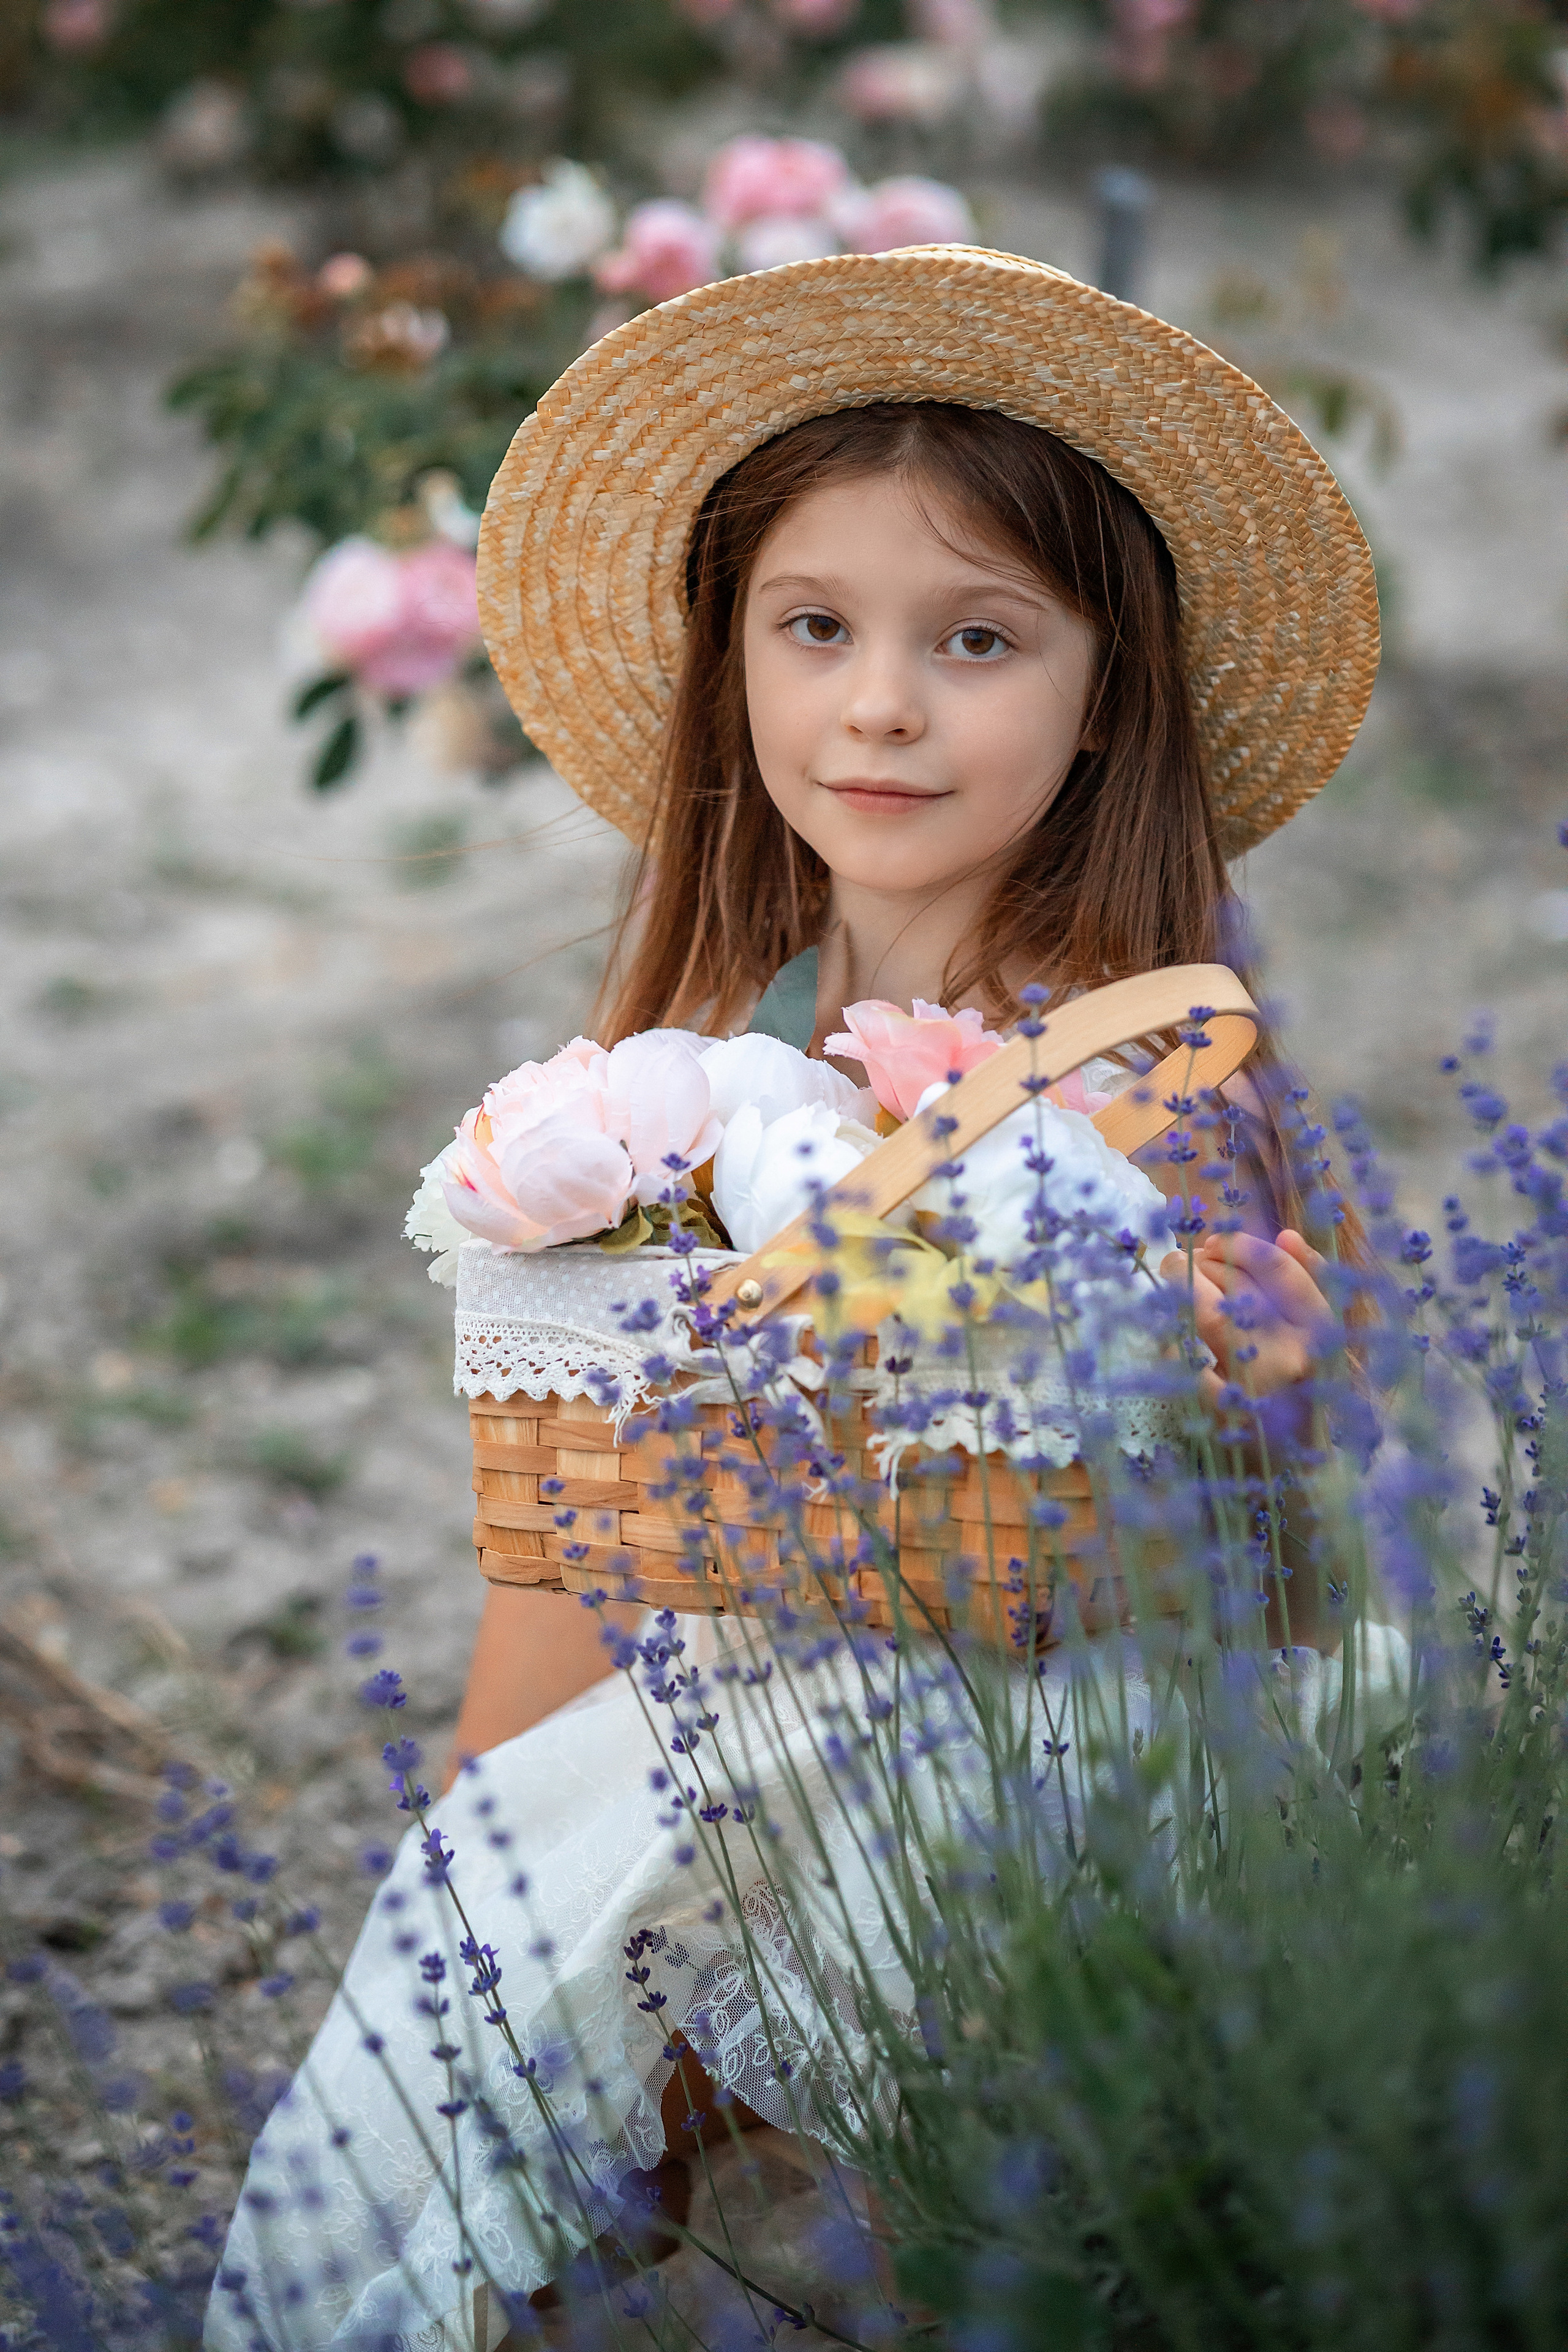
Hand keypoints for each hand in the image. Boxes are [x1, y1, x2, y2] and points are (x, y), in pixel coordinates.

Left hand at [1158, 1227, 1335, 1407]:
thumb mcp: (1317, 1335)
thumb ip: (1309, 1283)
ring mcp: (1256, 1387)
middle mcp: (1293, 1357)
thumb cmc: (1302, 1389)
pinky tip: (1169, 1333)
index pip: (1278, 1269)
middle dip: (1202, 1265)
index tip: (1215, 1241)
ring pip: (1207, 1317)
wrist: (1291, 1463)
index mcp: (1320, 1333)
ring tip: (1173, 1281)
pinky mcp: (1221, 1412)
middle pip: (1236, 1288)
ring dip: (1181, 1291)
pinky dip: (1172, 1339)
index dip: (1239, 1245)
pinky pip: (1184, 1357)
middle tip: (1185, 1260)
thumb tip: (1287, 1236)